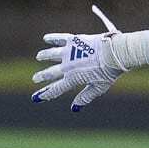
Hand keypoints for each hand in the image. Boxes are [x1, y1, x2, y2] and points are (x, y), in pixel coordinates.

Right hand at [31, 5, 148, 110]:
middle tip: (35, 79)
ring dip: (44, 55)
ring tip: (39, 56)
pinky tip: (46, 39)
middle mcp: (68, 66)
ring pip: (51, 54)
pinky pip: (59, 38)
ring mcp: (69, 52)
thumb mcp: (98, 88)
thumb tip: (74, 108)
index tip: (36, 98)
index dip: (46, 94)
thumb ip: (85, 97)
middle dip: (42, 77)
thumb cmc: (108, 72)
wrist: (114, 53)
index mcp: (73, 79)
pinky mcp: (74, 40)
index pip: (56, 89)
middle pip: (51, 72)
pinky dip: (52, 38)